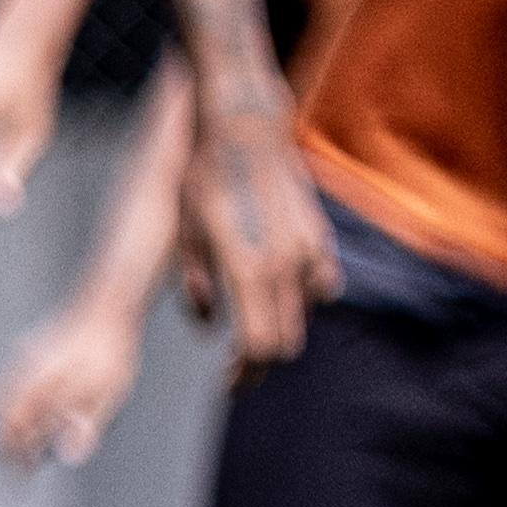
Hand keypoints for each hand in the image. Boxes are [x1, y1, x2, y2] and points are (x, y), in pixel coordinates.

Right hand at [0, 304, 146, 470]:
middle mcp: (26, 374)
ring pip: (0, 401)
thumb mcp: (108, 392)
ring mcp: (24, 361)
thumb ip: (86, 424)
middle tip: (13, 468)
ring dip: (3, 427)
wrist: (108, 307)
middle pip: (1, 418)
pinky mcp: (28, 352)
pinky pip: (7, 385)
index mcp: (42, 387)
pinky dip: (8, 406)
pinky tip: (20, 415)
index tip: (19, 479)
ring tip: (14, 447)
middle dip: (4, 446)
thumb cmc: (111, 351)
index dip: (14, 457)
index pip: (15, 432)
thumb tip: (69, 455)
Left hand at [169, 89, 332, 370]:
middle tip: (238, 366)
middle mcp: (285, 264)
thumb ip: (197, 285)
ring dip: (282, 326)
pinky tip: (280, 289)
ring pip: (305, 313)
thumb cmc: (203, 177)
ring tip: (254, 324)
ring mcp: (308, 249)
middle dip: (261, 360)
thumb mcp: (184, 232)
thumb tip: (208, 324)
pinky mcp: (318, 233)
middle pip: (285, 340)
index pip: (259, 346)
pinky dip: (305, 296)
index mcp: (248, 269)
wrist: (242, 126)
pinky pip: (322, 282)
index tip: (228, 380)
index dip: (245, 373)